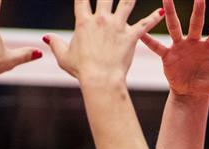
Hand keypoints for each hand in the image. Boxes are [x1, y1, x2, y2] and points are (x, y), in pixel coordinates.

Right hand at [46, 0, 165, 84]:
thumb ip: (55, 44)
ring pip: (126, 2)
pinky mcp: (131, 36)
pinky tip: (162, 11)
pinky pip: (145, 24)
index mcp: (83, 22)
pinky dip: (154, 17)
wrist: (100, 79)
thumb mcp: (64, 57)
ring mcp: (117, 26)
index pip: (81, 0)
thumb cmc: (81, 70)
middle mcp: (100, 19)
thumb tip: (45, 37)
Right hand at [141, 0, 208, 96]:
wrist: (191, 91)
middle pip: (196, 23)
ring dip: (170, 14)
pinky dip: (149, 41)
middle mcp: (195, 42)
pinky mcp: (168, 56)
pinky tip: (140, 33)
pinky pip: (158, 47)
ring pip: (175, 27)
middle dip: (197, 10)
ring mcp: (180, 47)